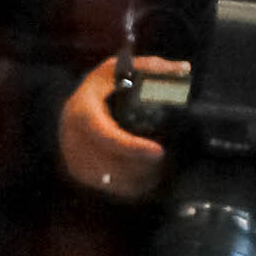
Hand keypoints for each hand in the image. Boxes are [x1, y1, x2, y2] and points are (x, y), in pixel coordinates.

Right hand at [54, 58, 165, 205]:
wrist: (73, 106)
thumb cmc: (102, 87)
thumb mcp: (121, 69)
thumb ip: (152, 68)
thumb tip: (184, 69)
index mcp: (82, 111)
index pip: (105, 136)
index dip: (131, 148)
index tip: (159, 152)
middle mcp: (72, 136)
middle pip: (108, 162)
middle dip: (140, 166)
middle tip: (165, 163)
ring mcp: (73, 156)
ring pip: (108, 178)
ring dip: (136, 179)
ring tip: (160, 173)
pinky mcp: (77, 170)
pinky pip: (105, 186)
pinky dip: (127, 187)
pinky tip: (147, 180)